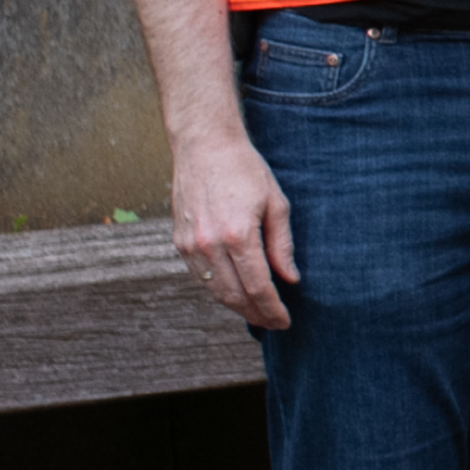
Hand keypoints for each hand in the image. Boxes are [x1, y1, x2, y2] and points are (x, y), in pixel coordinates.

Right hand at [167, 127, 296, 333]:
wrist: (205, 146)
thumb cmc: (245, 170)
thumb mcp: (276, 204)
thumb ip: (282, 245)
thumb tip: (290, 279)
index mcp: (238, 235)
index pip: (258, 287)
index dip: (273, 309)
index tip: (285, 321)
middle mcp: (209, 244)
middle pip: (234, 296)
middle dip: (256, 314)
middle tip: (274, 323)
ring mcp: (190, 244)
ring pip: (214, 290)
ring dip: (236, 307)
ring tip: (257, 313)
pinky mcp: (179, 241)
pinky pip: (200, 276)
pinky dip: (218, 289)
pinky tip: (235, 292)